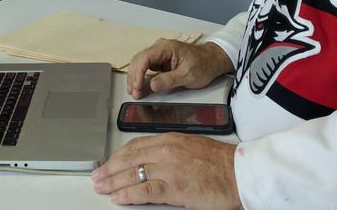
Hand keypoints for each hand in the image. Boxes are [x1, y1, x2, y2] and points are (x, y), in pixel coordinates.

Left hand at [92, 133, 239, 208]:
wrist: (239, 173)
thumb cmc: (220, 162)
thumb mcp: (190, 147)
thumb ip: (170, 150)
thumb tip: (152, 160)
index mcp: (169, 139)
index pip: (135, 146)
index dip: (117, 156)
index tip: (108, 162)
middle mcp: (165, 151)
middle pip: (128, 159)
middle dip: (109, 169)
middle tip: (97, 176)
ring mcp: (168, 169)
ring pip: (132, 174)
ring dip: (113, 182)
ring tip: (101, 188)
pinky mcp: (174, 188)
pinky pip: (144, 190)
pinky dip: (127, 194)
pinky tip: (118, 197)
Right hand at [127, 40, 232, 99]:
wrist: (212, 60)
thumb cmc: (203, 64)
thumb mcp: (188, 75)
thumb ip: (169, 80)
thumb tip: (152, 85)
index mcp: (166, 47)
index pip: (145, 58)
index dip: (138, 73)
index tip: (137, 87)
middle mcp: (160, 48)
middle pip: (138, 60)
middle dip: (134, 77)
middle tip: (134, 93)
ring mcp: (159, 54)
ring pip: (140, 64)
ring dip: (135, 77)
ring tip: (135, 92)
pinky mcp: (160, 61)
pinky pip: (146, 67)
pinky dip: (141, 77)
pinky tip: (139, 86)